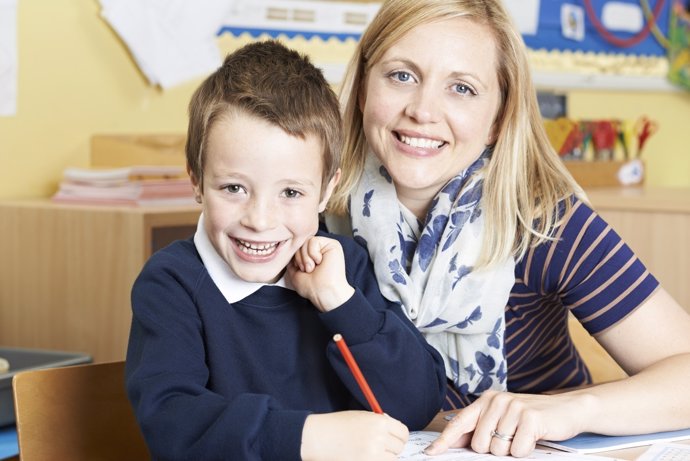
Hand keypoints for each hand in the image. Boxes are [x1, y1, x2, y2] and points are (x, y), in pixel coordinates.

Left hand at [287, 236, 354, 311]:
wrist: (324, 293)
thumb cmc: (312, 288)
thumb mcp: (295, 273)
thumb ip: (292, 261)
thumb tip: (289, 251)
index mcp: (312, 257)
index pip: (298, 247)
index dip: (295, 258)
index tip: (300, 270)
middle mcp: (320, 251)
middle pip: (301, 243)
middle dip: (300, 258)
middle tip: (307, 270)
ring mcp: (326, 247)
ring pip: (306, 241)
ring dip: (306, 257)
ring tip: (312, 268)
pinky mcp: (332, 245)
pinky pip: (313, 241)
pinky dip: (312, 253)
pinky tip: (319, 262)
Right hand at [301, 411, 408, 460]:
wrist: (319, 437)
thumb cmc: (338, 425)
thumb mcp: (362, 417)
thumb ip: (380, 423)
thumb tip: (396, 431)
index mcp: (380, 422)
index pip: (403, 432)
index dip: (399, 436)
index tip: (395, 439)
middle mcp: (380, 437)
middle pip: (399, 447)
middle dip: (392, 447)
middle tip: (380, 447)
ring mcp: (374, 453)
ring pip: (392, 459)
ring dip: (385, 457)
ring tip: (370, 452)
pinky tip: (366, 458)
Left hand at [424, 390, 590, 457]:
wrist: (567, 409)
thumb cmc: (531, 418)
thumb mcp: (502, 418)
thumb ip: (480, 428)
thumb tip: (453, 442)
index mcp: (486, 400)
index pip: (460, 422)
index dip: (444, 440)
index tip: (431, 452)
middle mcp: (497, 401)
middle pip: (479, 444)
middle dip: (493, 450)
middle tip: (510, 438)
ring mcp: (513, 408)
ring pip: (498, 449)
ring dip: (511, 450)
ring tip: (522, 436)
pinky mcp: (530, 418)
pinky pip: (517, 451)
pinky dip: (525, 451)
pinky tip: (533, 438)